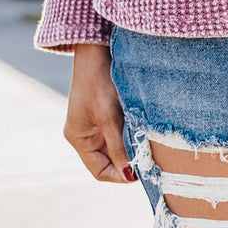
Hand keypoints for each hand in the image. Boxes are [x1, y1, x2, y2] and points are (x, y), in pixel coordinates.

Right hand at [63, 42, 136, 183]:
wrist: (96, 52)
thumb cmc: (99, 82)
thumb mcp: (109, 117)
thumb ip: (118, 146)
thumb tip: (129, 174)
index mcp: (78, 138)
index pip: (99, 171)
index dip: (120, 176)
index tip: (141, 172)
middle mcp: (84, 136)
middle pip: (108, 163)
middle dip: (127, 163)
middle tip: (149, 160)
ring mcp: (94, 127)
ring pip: (116, 150)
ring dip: (131, 150)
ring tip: (147, 147)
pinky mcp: (105, 117)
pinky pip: (119, 136)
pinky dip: (131, 138)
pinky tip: (143, 133)